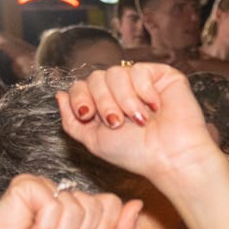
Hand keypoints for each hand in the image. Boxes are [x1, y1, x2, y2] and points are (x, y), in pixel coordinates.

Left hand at [58, 63, 222, 184]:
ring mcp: (141, 82)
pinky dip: (144, 91)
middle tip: (117, 123)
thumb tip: (59, 95)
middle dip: (103, 102)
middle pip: (95, 77)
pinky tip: (155, 107)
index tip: (87, 116)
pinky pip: (139, 71)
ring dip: (124, 99)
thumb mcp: (93, 140)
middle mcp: (121, 92)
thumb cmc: (136, 154)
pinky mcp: (161, 76)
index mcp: (104, 105)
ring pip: (116, 73)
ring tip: (138, 119)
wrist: (169, 157)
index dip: (80, 98)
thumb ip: (71, 120)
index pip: (80, 86)